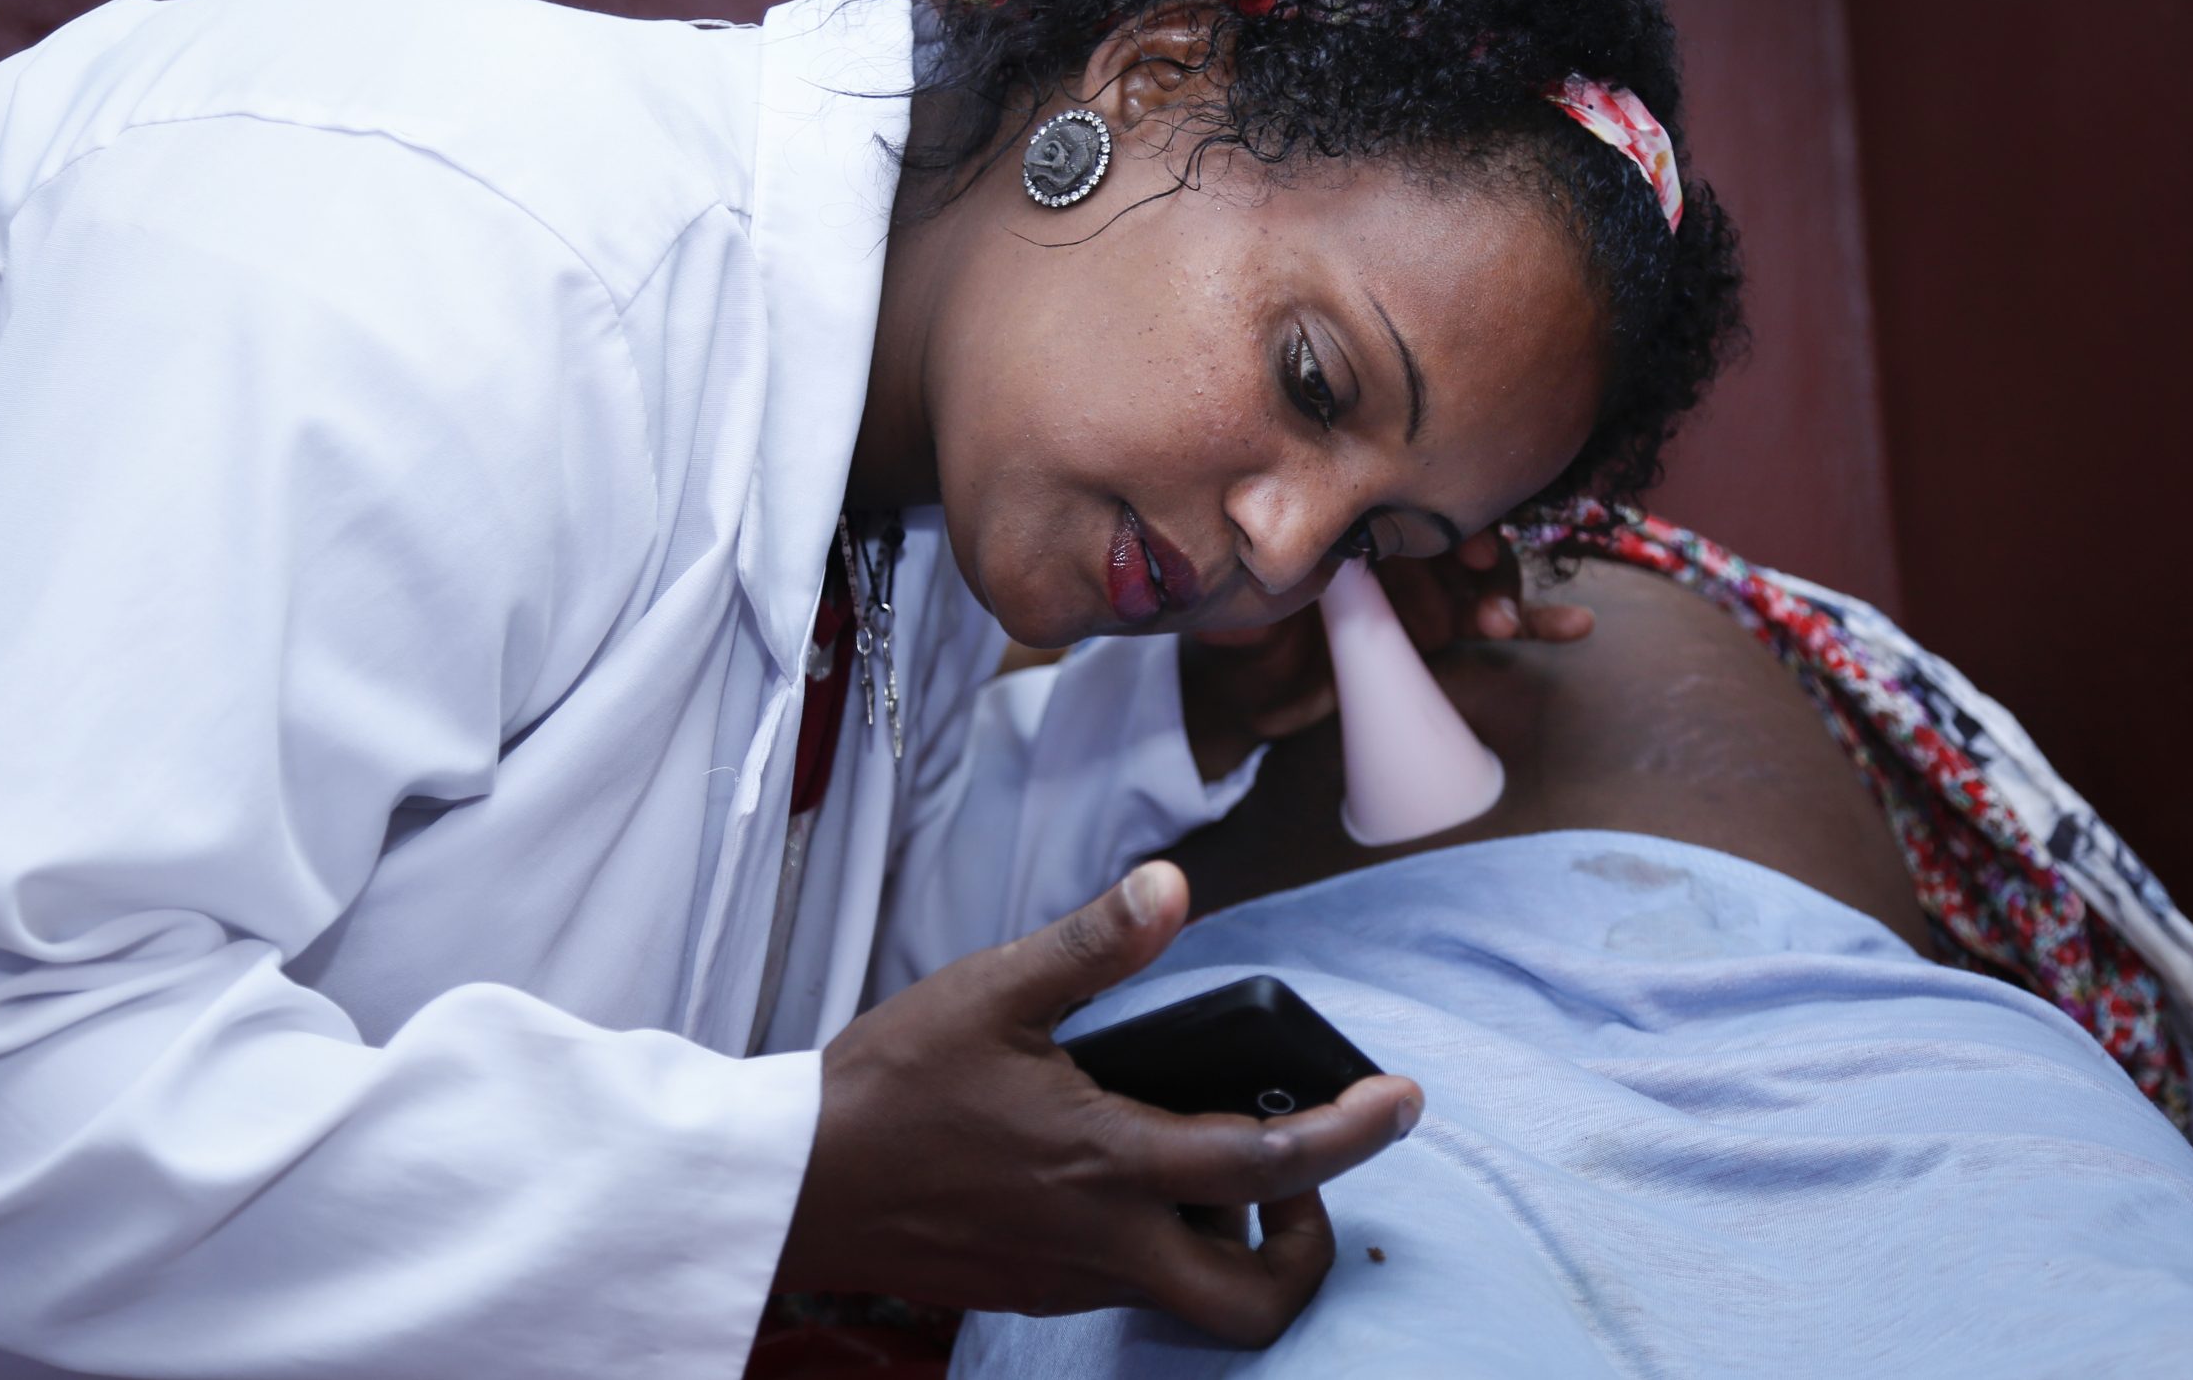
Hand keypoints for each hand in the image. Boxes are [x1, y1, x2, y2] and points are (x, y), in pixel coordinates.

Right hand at [774, 861, 1423, 1345]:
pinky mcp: (1030, 1290)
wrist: (789, 1187)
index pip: (1270, 1163)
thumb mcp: (990, 992)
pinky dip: (1165, 1247)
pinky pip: (1128, 1290)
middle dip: (1308, 1251)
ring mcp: (1067, 1280)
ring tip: (1225, 1165)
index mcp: (1109, 1165)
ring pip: (1191, 1303)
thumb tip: (1170, 887)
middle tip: (1304, 1174)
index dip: (1354, 1132)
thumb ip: (1092, 944)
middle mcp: (1102, 1244)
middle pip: (1251, 1305)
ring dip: (1236, 1247)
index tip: (1402, 1100)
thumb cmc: (883, 1089)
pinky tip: (1131, 1177)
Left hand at [1181, 529, 1593, 778]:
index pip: (1402, 503)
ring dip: (1504, 592)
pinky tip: (1578, 626)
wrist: (1254, 698)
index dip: (1434, 508)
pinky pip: (1500, 619)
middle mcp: (1397, 547)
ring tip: (1499, 623)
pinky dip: (1543, 620)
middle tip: (1483, 571)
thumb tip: (1245, 579)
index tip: (1454, 532)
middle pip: (1453, 533)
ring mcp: (1426, 586)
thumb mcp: (1237, 617)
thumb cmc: (1244, 641)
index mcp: (1351, 528)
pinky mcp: (1443, 628)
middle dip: (1478, 549)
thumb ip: (1247, 597)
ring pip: (1484, 576)